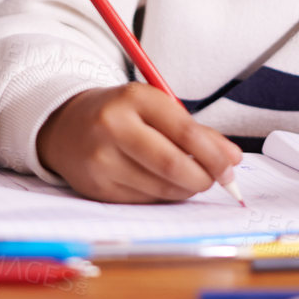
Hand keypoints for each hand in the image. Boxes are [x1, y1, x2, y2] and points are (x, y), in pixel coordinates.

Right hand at [35, 81, 242, 203]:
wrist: (66, 125)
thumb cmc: (122, 115)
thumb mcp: (155, 108)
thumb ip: (196, 132)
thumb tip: (232, 159)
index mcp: (134, 98)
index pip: (186, 132)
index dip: (215, 156)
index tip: (231, 168)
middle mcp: (113, 126)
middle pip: (173, 165)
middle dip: (203, 179)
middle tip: (216, 181)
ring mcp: (101, 159)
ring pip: (161, 188)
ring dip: (185, 190)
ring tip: (189, 180)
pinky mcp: (97, 187)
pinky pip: (144, 200)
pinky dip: (162, 197)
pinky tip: (161, 185)